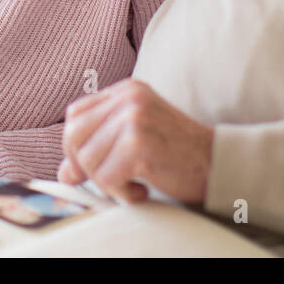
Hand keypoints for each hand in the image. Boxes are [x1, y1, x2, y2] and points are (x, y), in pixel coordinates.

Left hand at [59, 78, 213, 204]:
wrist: (218, 164)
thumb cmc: (178, 156)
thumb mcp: (135, 143)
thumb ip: (99, 150)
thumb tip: (64, 173)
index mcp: (126, 90)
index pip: (75, 116)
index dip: (76, 147)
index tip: (94, 167)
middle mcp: (128, 97)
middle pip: (74, 137)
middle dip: (86, 166)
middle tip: (114, 180)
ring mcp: (134, 117)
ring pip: (88, 161)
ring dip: (108, 183)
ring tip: (135, 184)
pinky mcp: (139, 143)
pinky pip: (106, 178)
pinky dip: (121, 193)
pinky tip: (143, 190)